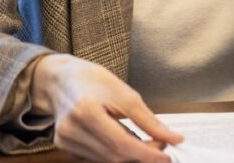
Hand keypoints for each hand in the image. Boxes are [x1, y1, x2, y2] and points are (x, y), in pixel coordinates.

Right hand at [30, 54, 182, 161]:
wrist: (60, 78)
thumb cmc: (92, 80)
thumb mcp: (124, 92)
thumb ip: (148, 120)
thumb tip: (173, 138)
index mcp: (86, 111)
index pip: (121, 144)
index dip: (147, 153)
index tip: (167, 155)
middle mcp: (72, 129)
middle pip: (114, 155)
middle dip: (141, 154)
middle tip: (160, 144)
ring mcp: (65, 139)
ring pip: (106, 160)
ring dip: (128, 154)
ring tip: (141, 139)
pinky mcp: (63, 145)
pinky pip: (95, 157)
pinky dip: (113, 153)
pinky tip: (121, 139)